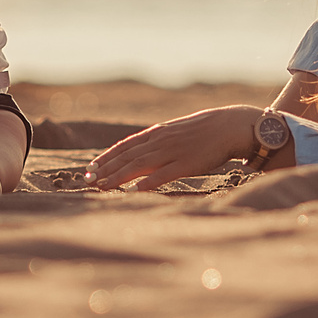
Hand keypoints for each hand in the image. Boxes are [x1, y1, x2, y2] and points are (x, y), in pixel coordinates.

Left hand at [86, 106, 261, 191]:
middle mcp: (160, 141)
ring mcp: (172, 152)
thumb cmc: (205, 130)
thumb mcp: (177, 130)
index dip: (106, 157)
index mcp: (157, 133)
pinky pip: (162, 175)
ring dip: (118, 177)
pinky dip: (146, 183)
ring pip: (138, 166)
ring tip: (102, 187)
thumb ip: (160, 140)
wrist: (229, 126)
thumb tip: (144, 151)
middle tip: (87, 180)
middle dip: (105, 169)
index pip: (124, 145)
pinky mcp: (186, 164)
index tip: (91, 167)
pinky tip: (133, 191)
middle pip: (126, 157)